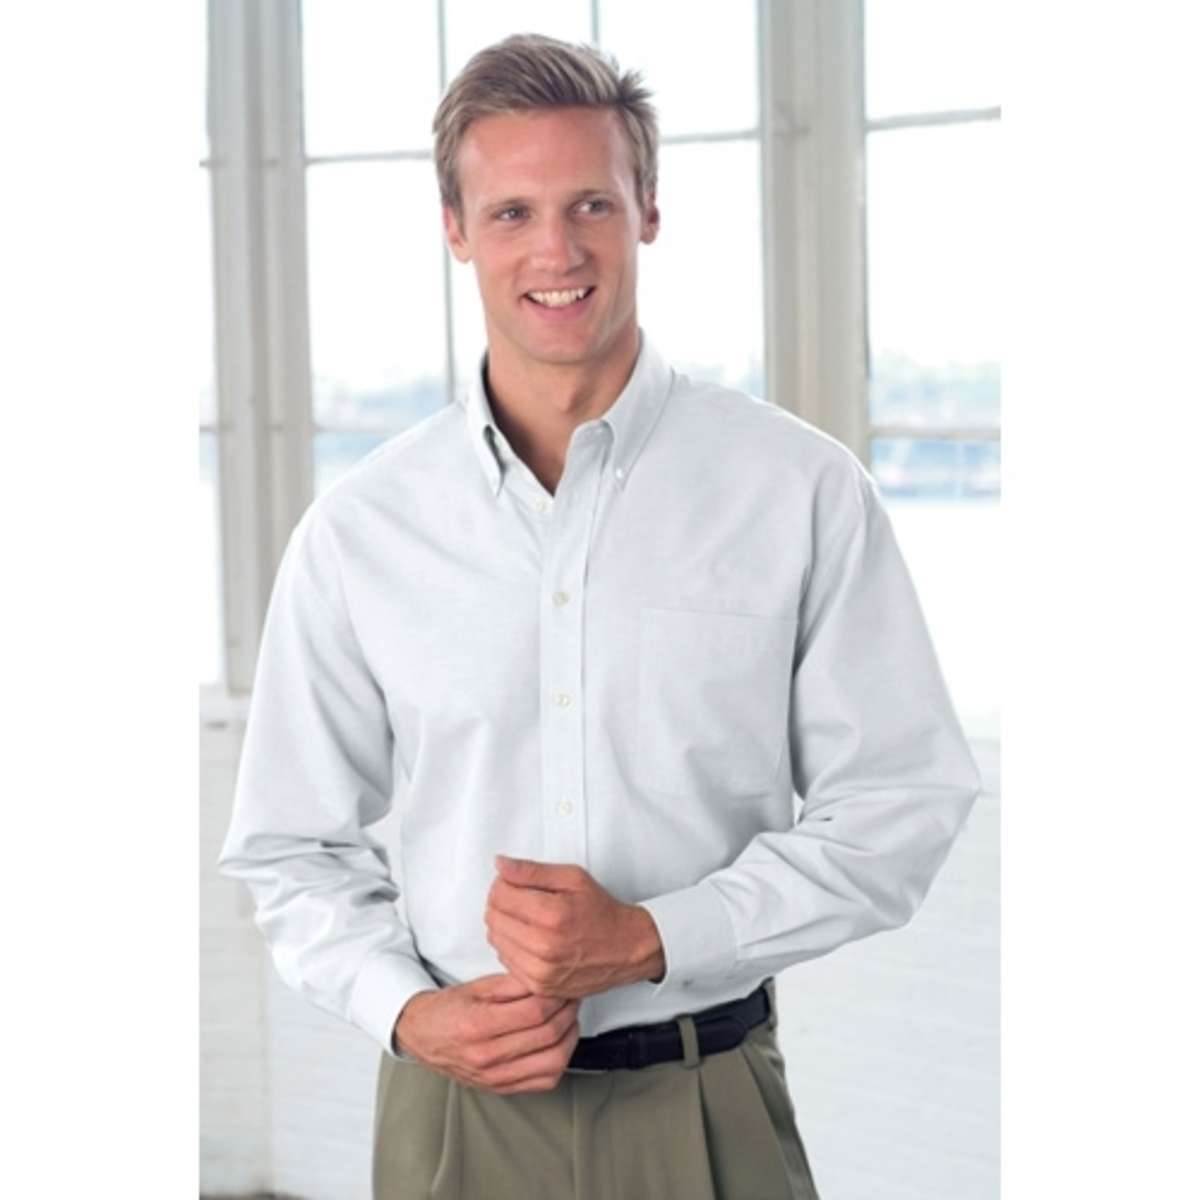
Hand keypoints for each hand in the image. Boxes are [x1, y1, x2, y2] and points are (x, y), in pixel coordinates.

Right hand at [392, 973, 580, 1093]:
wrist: (423, 1037)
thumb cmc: (449, 1009)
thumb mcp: (477, 986)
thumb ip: (513, 983)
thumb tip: (547, 978)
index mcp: (479, 1025)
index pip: (535, 1012)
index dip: (557, 996)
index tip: (563, 985)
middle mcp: (487, 1057)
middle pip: (547, 1035)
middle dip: (568, 1011)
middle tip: (571, 997)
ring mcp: (496, 1078)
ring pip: (553, 1062)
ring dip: (570, 1037)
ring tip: (568, 1018)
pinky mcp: (503, 1089)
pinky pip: (545, 1081)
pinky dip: (560, 1060)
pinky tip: (558, 1042)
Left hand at [484, 855, 665, 998]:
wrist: (627, 948)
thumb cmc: (602, 913)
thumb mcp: (573, 878)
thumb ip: (532, 871)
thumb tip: (501, 865)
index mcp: (552, 915)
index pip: (499, 895)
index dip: (502, 883)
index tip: (512, 881)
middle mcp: (544, 947)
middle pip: (493, 917)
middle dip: (501, 901)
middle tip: (519, 897)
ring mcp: (540, 971)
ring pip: (495, 939)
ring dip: (504, 924)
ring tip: (527, 917)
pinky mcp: (539, 986)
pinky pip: (505, 960)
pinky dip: (512, 945)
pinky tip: (530, 937)